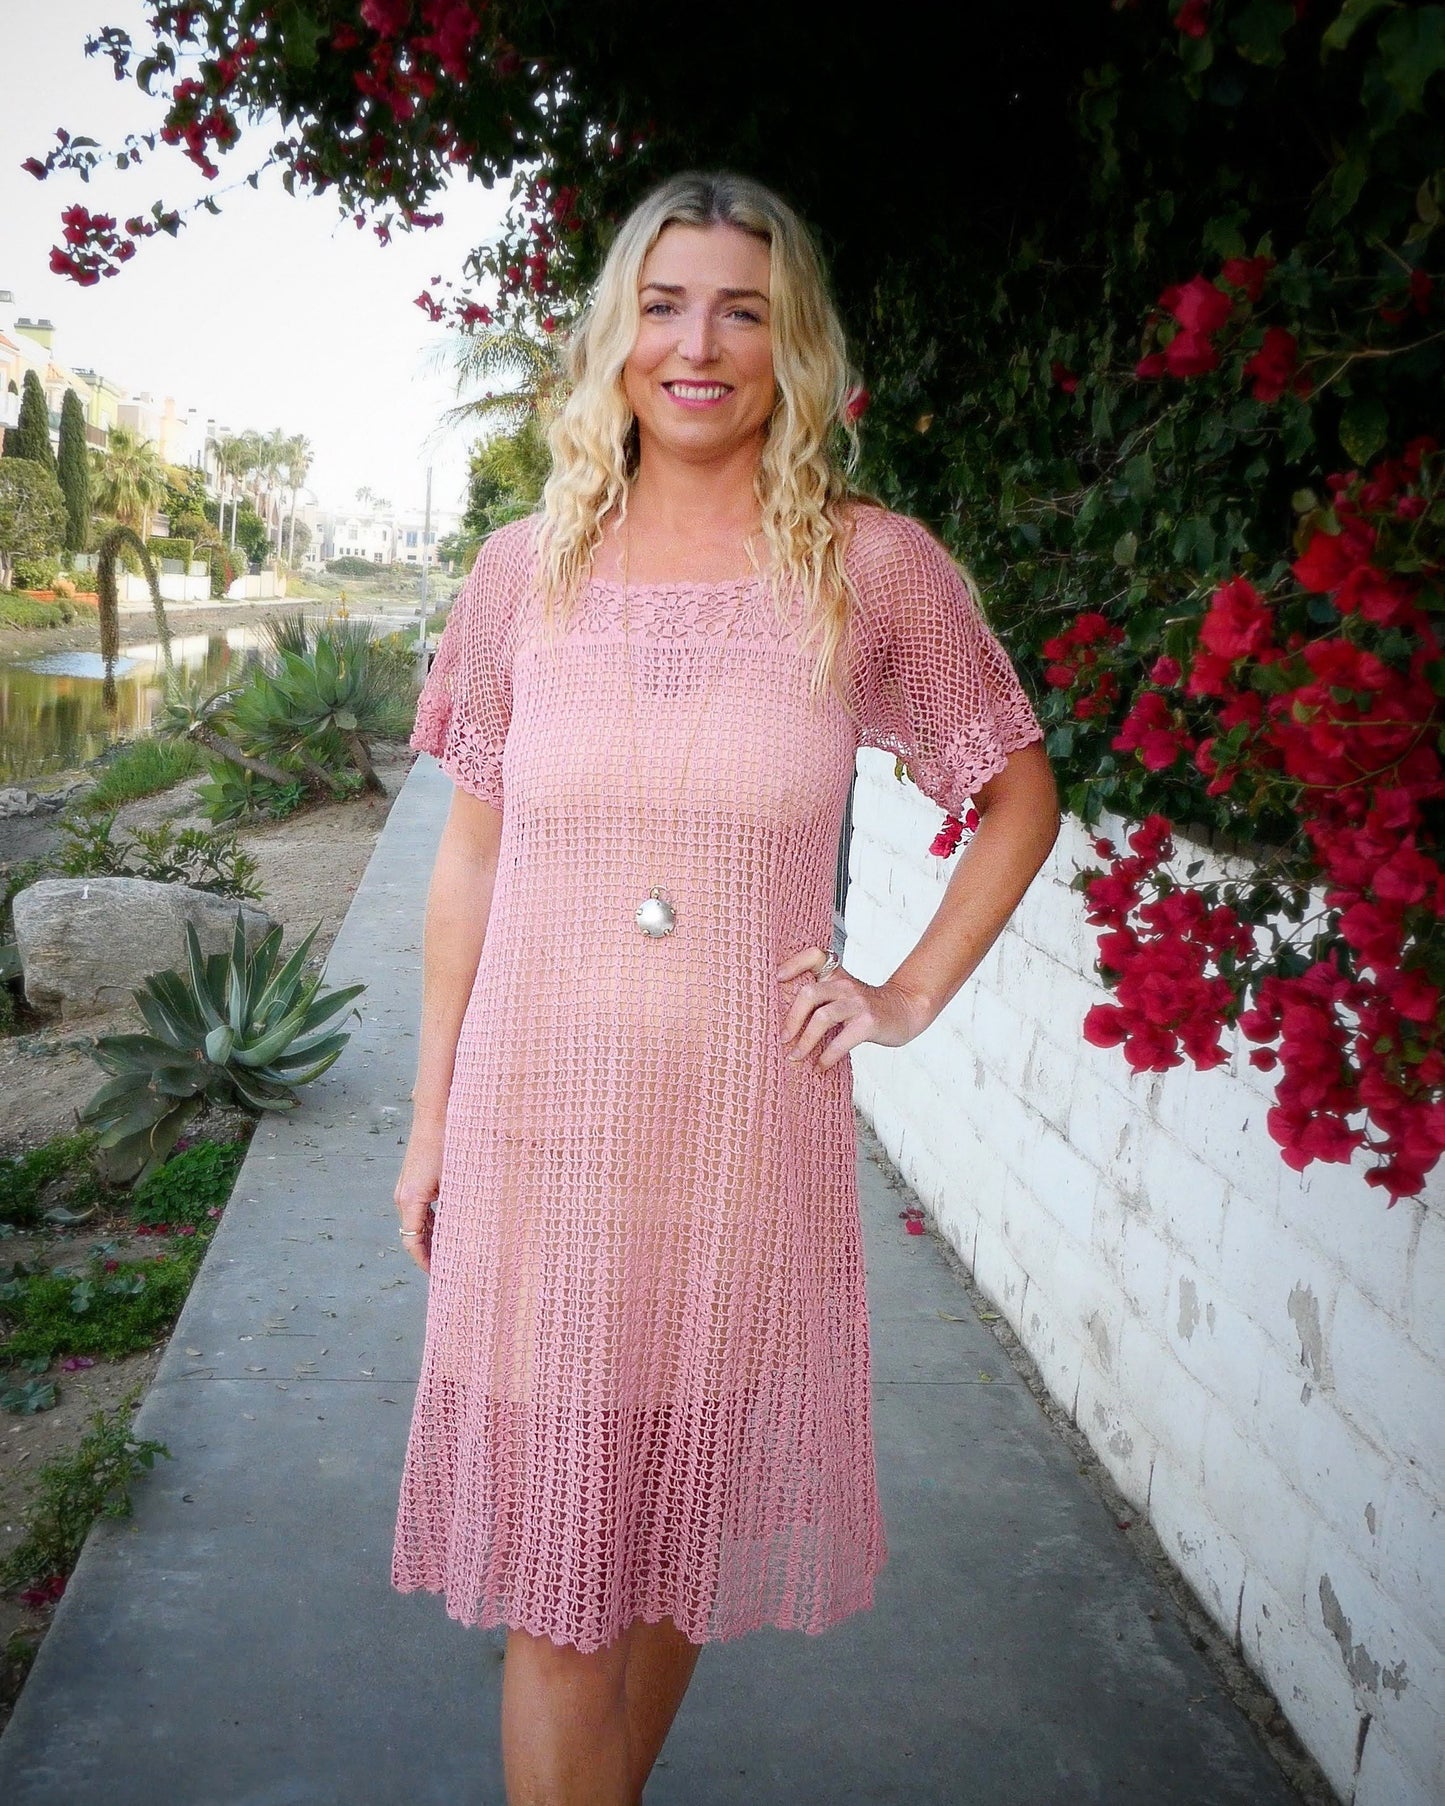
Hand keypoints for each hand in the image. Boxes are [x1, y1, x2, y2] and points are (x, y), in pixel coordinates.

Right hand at [395, 1117, 444, 1273]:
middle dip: (428, 1253)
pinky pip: (418, 1210)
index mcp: (411, 1200)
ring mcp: (405, 1189)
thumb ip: (455, 1208)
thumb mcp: (454, 1180)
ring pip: (415, 1222)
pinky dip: (429, 1222)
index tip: (438, 1274)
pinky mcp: (411, 1181)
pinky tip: (447, 1227)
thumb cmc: (448, 1145)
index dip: (424, 1262)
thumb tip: (465, 1233)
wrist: (435, 1116)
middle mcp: (403, 1197)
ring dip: (429, 1238)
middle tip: (448, 1268)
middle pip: (412, 1235)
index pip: (412, 1242)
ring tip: (449, 1252)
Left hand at [776, 945, 932, 1071]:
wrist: (906, 1011)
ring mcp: (858, 1003)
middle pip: (809, 993)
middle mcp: (845, 985)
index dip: (793, 963)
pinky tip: (820, 1066)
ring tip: (795, 1056)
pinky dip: (827, 1056)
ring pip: (822, 1017)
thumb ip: (820, 998)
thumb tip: (784, 1022)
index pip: (814, 955)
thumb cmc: (866, 1008)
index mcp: (836, 975)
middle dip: (791, 1019)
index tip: (776, 979)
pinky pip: (841, 1040)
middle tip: (783, 1039)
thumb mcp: (843, 994)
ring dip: (805, 1041)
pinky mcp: (868, 1022)